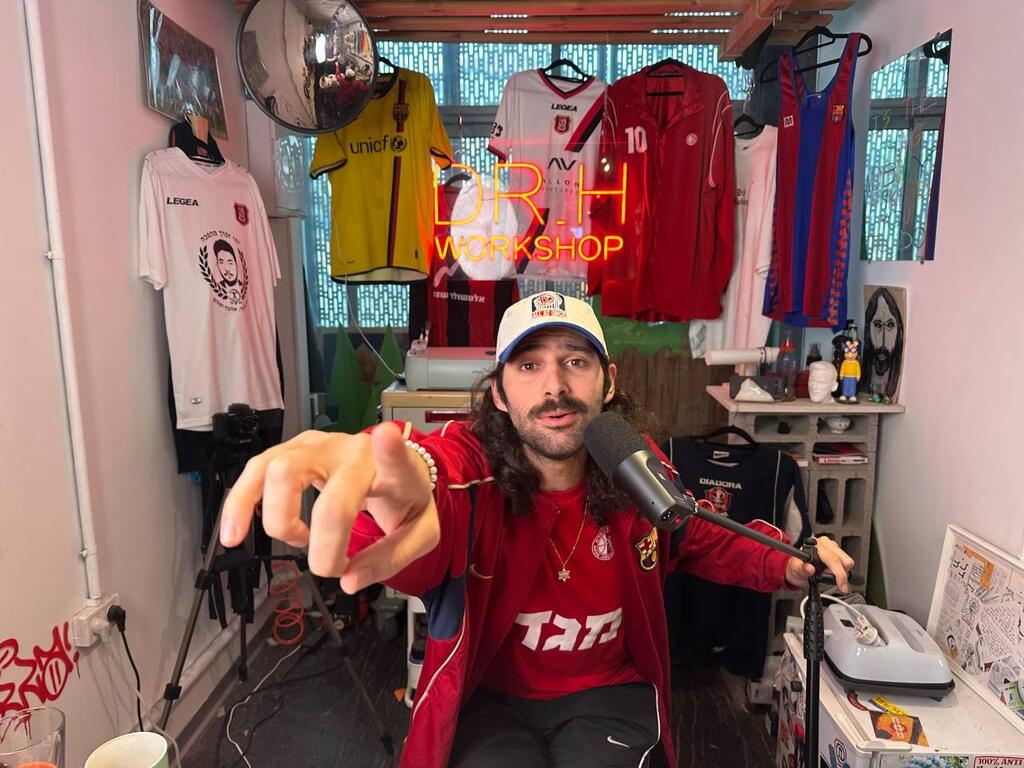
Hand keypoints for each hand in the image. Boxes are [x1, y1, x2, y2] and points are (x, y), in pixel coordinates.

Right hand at [219, 422, 437, 593]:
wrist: (393, 471)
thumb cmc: (404, 499)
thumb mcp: (420, 534)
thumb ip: (390, 559)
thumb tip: (348, 580)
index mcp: (394, 470)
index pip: (394, 457)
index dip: (389, 449)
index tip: (387, 436)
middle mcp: (353, 451)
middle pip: (328, 493)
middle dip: (320, 540)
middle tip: (331, 563)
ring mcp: (319, 446)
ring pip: (278, 470)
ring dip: (277, 519)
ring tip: (298, 542)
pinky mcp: (293, 451)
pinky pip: (256, 471)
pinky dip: (239, 504)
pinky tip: (233, 534)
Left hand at [785, 536, 854, 592]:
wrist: (797, 567)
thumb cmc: (796, 566)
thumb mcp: (796, 570)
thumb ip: (802, 569)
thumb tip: (809, 568)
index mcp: (815, 545)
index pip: (832, 559)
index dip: (838, 573)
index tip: (840, 585)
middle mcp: (826, 543)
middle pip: (844, 560)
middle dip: (840, 574)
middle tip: (829, 579)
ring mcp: (833, 546)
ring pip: (848, 562)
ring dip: (842, 572)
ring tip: (828, 575)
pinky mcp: (838, 551)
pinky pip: (846, 563)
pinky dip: (842, 571)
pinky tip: (832, 572)